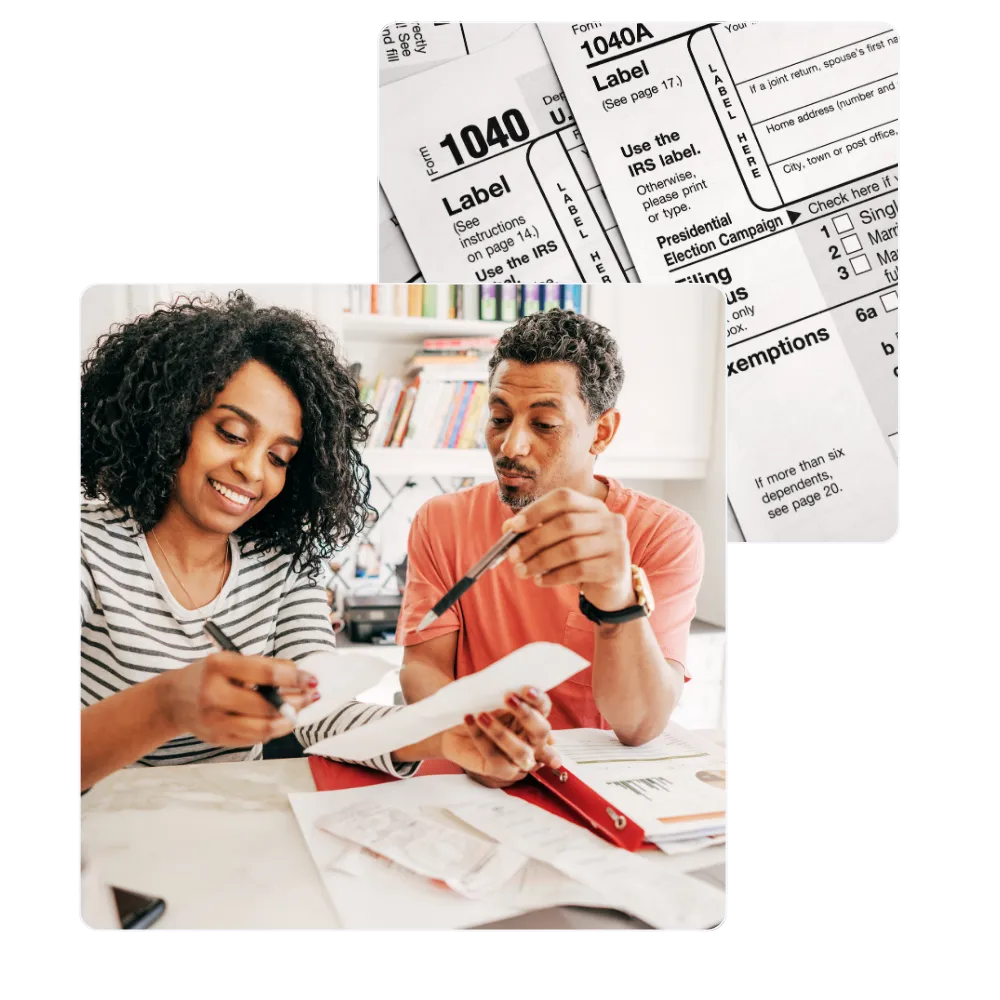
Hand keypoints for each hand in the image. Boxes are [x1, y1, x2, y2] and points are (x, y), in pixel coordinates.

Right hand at [157, 651, 318, 746]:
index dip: (294, 677)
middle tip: (311, 696)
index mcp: (219, 666)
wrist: (173, 700)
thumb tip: (298, 672)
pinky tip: (280, 721)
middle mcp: (214, 694)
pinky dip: (272, 730)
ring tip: (298, 712)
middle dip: (296, 701)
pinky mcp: (218, 738)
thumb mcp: (231, 660)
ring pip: (262, 728)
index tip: (312, 679)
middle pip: (266, 705)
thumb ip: (263, 665)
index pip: (265, 673)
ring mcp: (215, 720)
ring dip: (287, 721)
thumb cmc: (208, 676)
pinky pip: (254, 739)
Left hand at [440, 686, 561, 788]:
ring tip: (481, 715)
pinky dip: (482, 739)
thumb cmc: (476, 710)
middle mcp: (531, 741)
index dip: (538, 699)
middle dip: (527, 715)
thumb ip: (503, 697)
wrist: (452, 729)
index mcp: (533, 719)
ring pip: (522, 752)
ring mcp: (518, 758)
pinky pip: (496, 758)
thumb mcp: (489, 699)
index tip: (524, 689)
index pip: (544, 707)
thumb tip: (510, 691)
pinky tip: (470, 721)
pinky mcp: (500, 770)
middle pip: (541, 731)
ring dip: (502, 733)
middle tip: (508, 698)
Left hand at [502, 487, 633, 611]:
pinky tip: (540, 581)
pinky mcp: (616, 568)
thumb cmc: (580, 559)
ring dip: (540, 561)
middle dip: (534, 540)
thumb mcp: (560, 542)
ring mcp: (617, 543)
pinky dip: (554, 576)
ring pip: (572, 548)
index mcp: (594, 506)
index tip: (512, 527)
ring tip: (522, 571)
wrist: (611, 589)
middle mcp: (610, 520)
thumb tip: (508, 529)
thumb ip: (537, 531)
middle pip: (567, 523)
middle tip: (512, 556)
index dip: (536, 510)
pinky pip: (579, 570)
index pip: (564, 498)